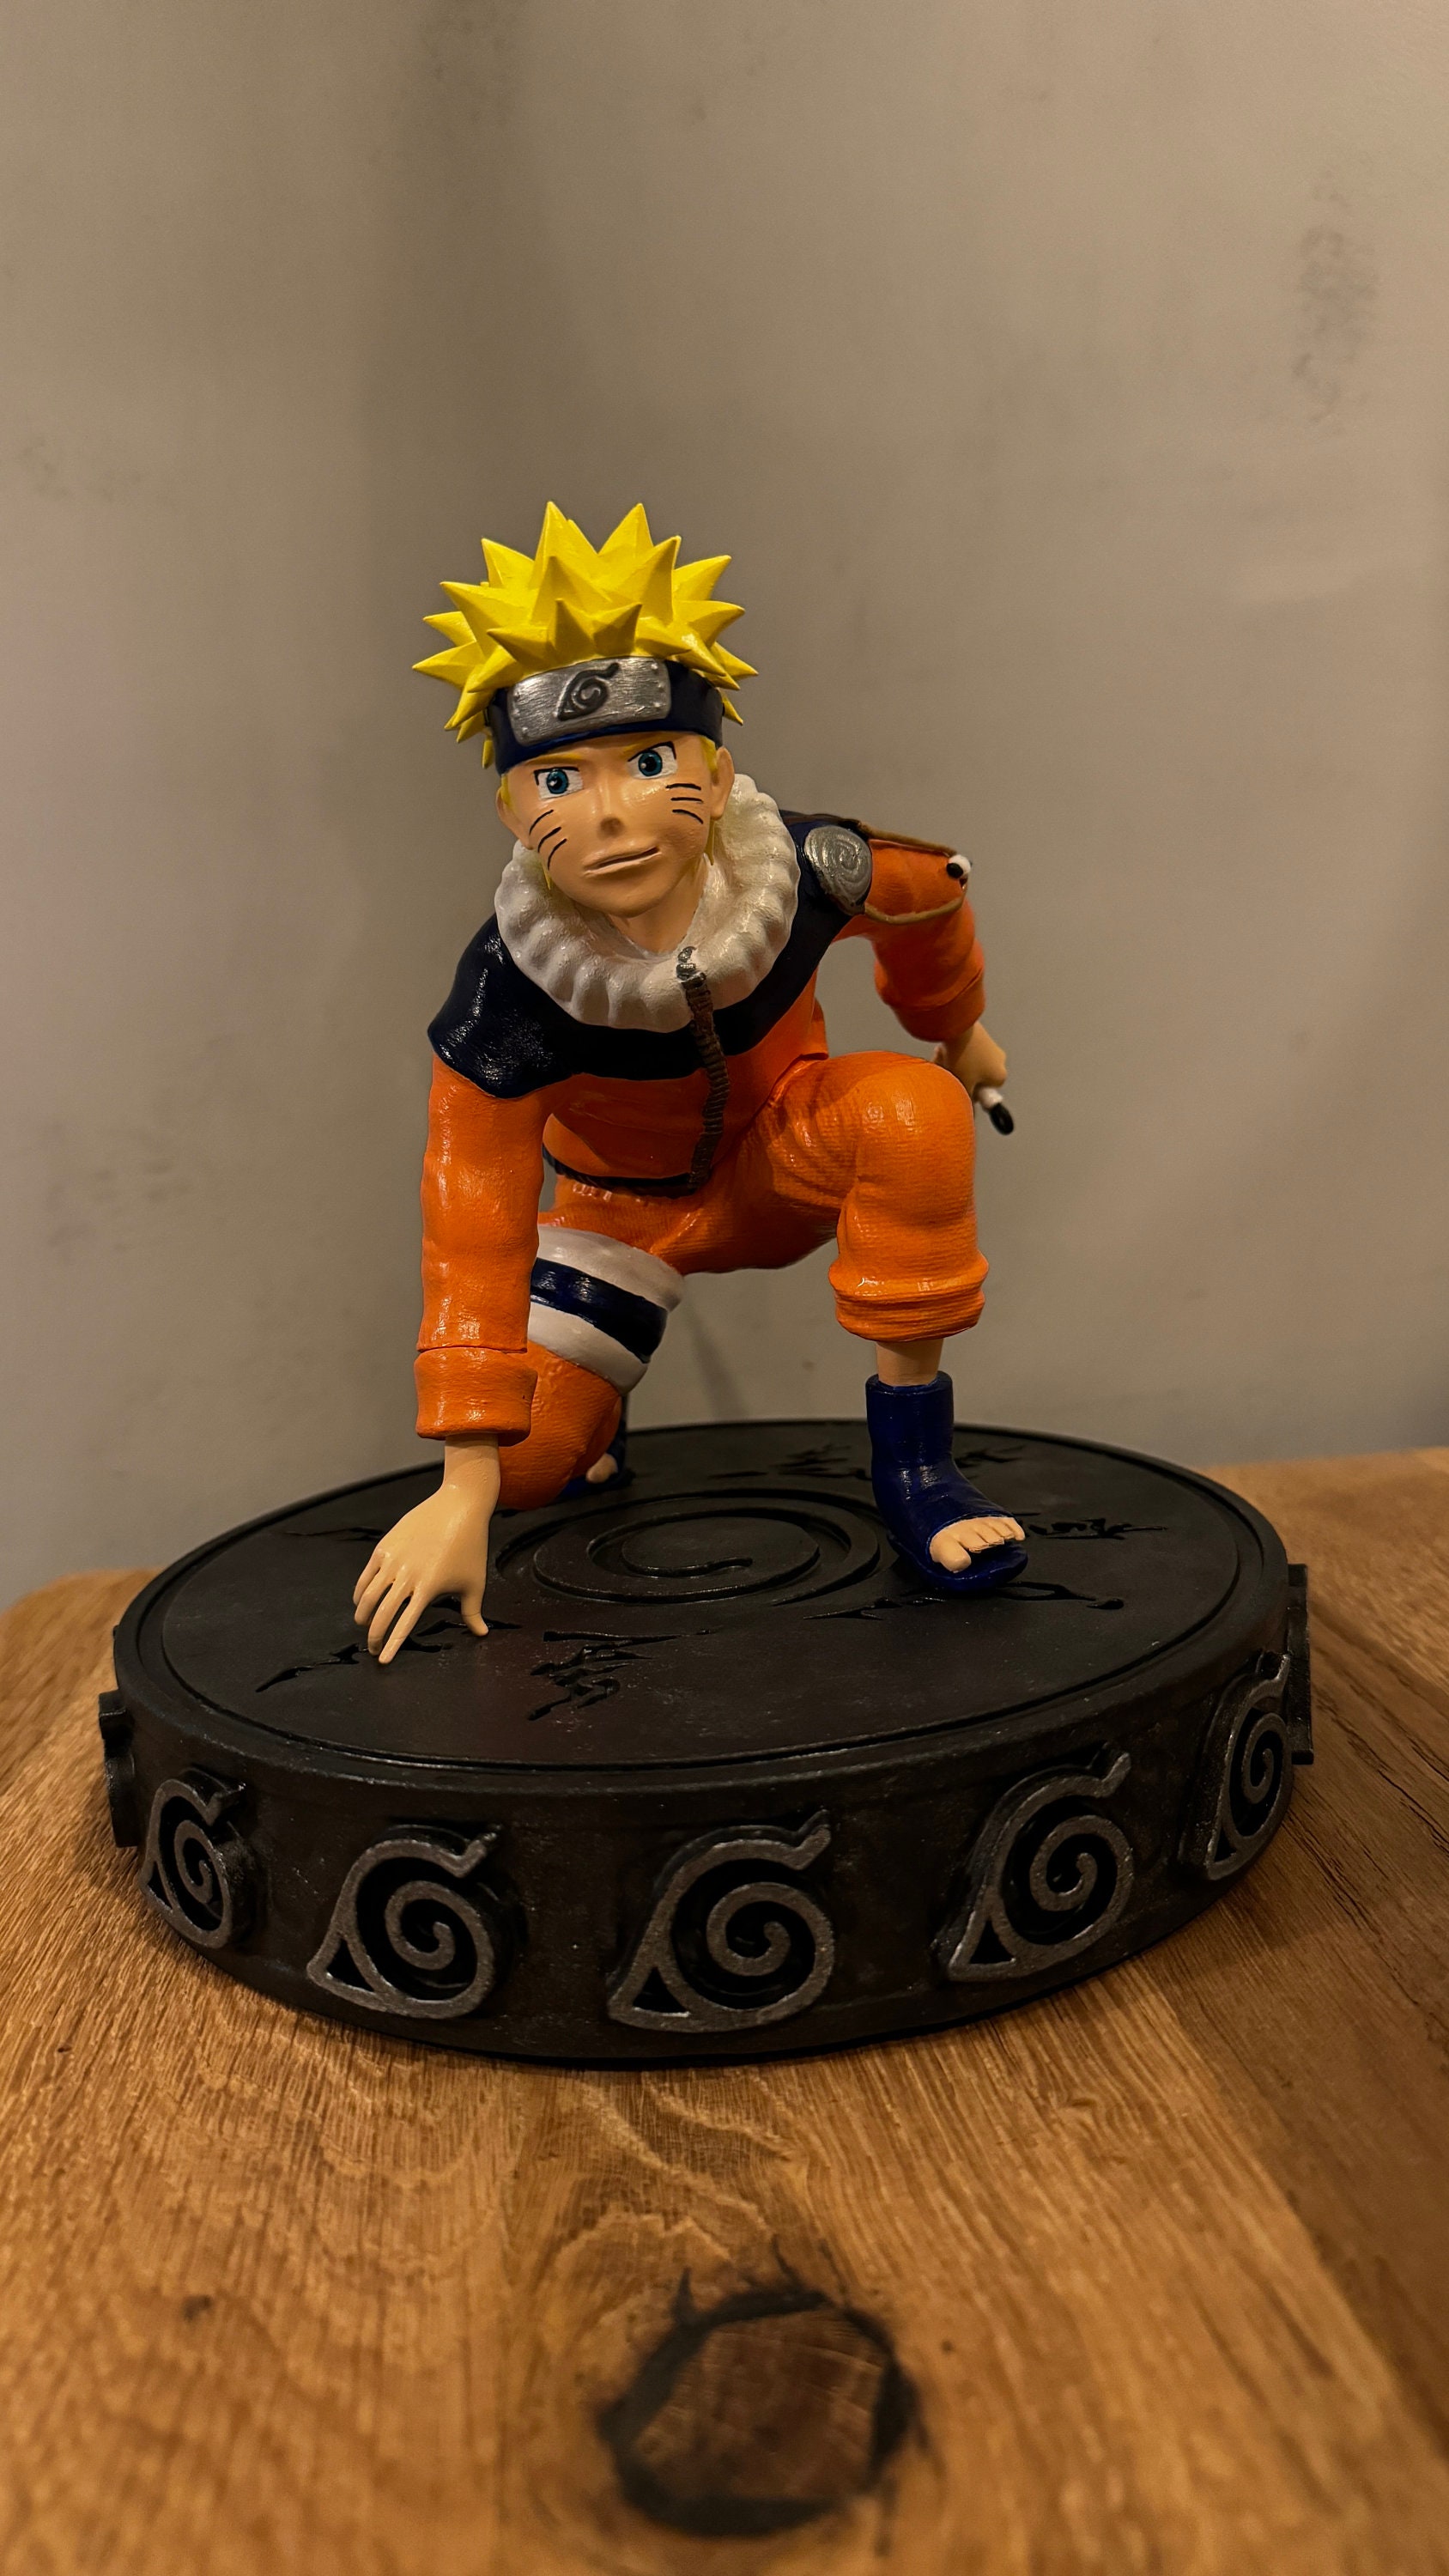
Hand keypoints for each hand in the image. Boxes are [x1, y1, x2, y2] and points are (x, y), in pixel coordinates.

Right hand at [352, 1436, 499, 1664]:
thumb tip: (482, 1635)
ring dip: (363, 1615)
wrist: (459, 1505)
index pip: (404, 1623)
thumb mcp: (475, 1582)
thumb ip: (473, 1613)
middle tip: (372, 1649)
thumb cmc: (471, 1546)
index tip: (382, 1660)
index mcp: (428, 1588)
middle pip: (381, 1613)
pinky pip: (365, 1576)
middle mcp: (407, 1575)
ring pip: (367, 1595)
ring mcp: (393, 1560)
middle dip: (374, 1636)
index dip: (391, 1644)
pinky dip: (360, 1593)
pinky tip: (361, 1602)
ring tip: (364, 1626)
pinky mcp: (384, 1547)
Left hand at [936, 1022, 1006, 1100]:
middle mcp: (999, 1061)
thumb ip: (967, 1100)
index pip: (984, 1093)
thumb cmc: (963, 1056)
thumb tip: (967, 1111)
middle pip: (975, 1077)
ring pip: (967, 1063)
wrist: (958, 1024)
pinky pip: (965, 1049)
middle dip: (958, 1076)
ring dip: (953, 1064)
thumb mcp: (963, 1084)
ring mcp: (991, 1046)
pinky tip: (944, 1049)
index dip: (969, 1091)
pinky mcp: (980, 1035)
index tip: (959, 1087)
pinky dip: (954, 1052)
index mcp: (1000, 1076)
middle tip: (947, 1073)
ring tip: (943, 1059)